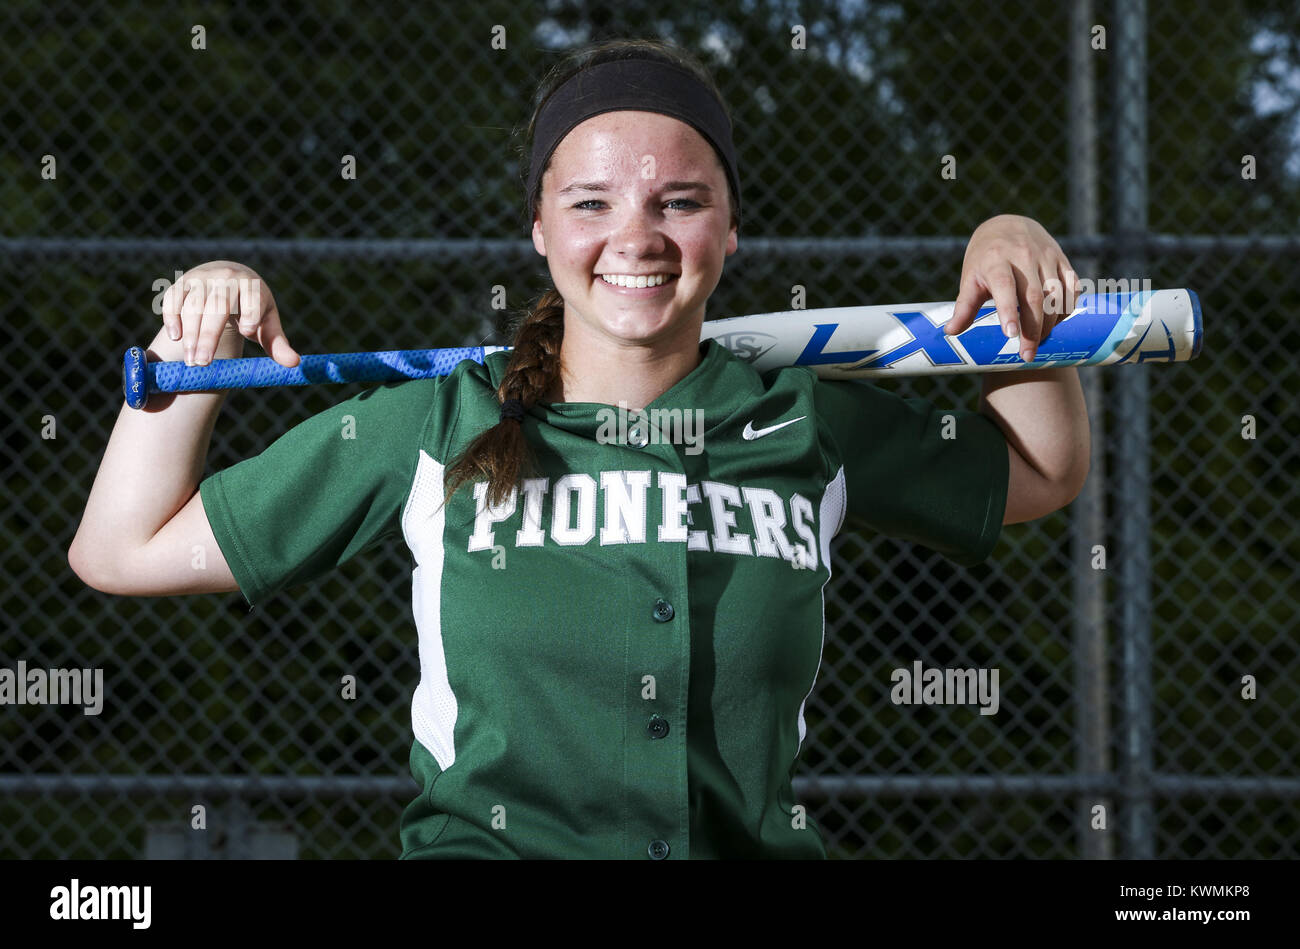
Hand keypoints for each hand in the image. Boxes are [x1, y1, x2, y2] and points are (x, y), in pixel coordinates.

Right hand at [160, 260, 299, 367]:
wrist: (230, 279)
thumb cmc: (253, 308)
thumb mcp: (268, 323)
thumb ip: (278, 344)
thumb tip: (295, 364)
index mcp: (253, 287)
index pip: (253, 300)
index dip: (251, 315)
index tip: (247, 332)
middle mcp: (227, 279)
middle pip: (217, 306)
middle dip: (208, 336)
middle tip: (202, 364)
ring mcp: (203, 279)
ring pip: (193, 305)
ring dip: (190, 334)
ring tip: (192, 361)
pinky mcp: (184, 282)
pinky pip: (173, 299)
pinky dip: (171, 317)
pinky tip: (176, 337)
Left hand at [943, 214, 1080, 362]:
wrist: (1009, 224)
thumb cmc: (985, 258)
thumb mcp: (970, 278)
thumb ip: (964, 306)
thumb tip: (950, 332)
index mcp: (996, 260)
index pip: (1004, 286)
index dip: (1008, 311)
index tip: (1011, 336)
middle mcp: (1024, 255)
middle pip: (1034, 297)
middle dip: (1033, 330)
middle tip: (1027, 355)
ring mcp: (1046, 256)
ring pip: (1056, 294)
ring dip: (1050, 323)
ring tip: (1039, 342)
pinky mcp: (1062, 258)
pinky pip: (1071, 287)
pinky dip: (1066, 309)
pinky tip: (1055, 323)